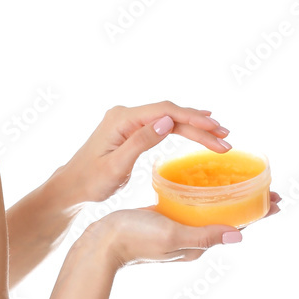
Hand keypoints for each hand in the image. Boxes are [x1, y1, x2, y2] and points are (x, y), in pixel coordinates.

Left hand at [56, 101, 233, 204]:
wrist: (71, 187)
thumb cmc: (90, 181)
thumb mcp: (116, 167)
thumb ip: (140, 143)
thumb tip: (166, 120)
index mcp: (121, 119)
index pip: (164, 112)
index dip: (193, 119)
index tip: (215, 129)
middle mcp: (125, 114)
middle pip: (170, 114)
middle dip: (200, 125)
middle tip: (226, 138)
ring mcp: (127, 121)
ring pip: (168, 118)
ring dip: (194, 126)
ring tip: (221, 135)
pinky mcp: (130, 130)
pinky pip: (161, 124)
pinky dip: (182, 128)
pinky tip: (199, 128)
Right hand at [86, 191, 281, 267]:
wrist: (98, 244)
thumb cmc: (133, 239)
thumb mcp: (171, 235)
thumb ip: (204, 236)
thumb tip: (240, 237)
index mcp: (196, 246)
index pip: (236, 227)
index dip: (258, 214)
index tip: (278, 199)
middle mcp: (190, 240)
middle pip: (226, 218)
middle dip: (248, 203)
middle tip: (266, 185)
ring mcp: (176, 230)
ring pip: (209, 211)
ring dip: (227, 198)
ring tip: (240, 181)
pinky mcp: (161, 220)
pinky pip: (189, 206)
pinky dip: (203, 195)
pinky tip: (202, 183)